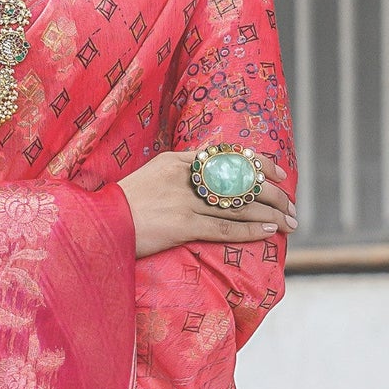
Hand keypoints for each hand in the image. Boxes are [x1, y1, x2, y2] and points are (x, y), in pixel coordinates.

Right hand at [118, 150, 295, 258]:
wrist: (96, 224)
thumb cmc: (118, 208)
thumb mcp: (147, 178)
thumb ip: (175, 175)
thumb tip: (201, 178)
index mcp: (176, 161)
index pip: (229, 156)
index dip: (260, 164)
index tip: (279, 174)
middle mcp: (184, 176)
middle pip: (240, 180)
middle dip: (273, 194)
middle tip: (292, 206)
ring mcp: (184, 200)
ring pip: (239, 204)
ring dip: (271, 214)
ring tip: (290, 222)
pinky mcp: (182, 224)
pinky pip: (225, 227)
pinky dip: (251, 229)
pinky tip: (269, 232)